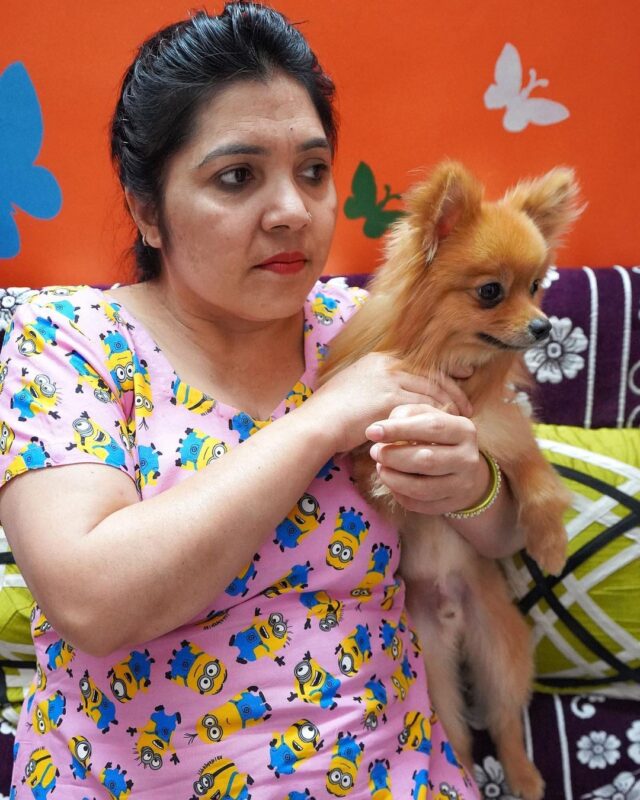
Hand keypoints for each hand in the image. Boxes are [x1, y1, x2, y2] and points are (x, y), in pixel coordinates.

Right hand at [309, 353, 472, 452]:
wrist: (318, 423)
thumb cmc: (331, 413)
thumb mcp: (354, 389)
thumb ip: (376, 387)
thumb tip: (392, 397)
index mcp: (379, 359)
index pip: (422, 365)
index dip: (444, 375)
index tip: (461, 381)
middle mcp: (387, 365)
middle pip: (431, 376)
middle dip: (454, 391)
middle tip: (467, 406)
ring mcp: (389, 380)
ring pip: (431, 392)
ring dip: (449, 406)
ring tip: (461, 419)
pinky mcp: (390, 399)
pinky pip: (423, 408)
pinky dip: (437, 418)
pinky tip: (445, 427)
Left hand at [366, 404, 489, 514]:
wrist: (464, 469)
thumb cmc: (437, 437)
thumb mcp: (427, 417)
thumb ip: (406, 415)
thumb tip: (382, 429)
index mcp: (464, 430)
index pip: (432, 427)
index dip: (399, 429)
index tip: (372, 431)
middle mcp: (468, 459)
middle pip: (426, 460)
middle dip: (393, 456)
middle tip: (375, 451)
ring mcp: (461, 485)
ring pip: (421, 487)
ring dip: (393, 478)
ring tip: (381, 468)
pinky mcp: (451, 504)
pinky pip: (418, 504)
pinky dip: (399, 494)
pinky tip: (393, 482)